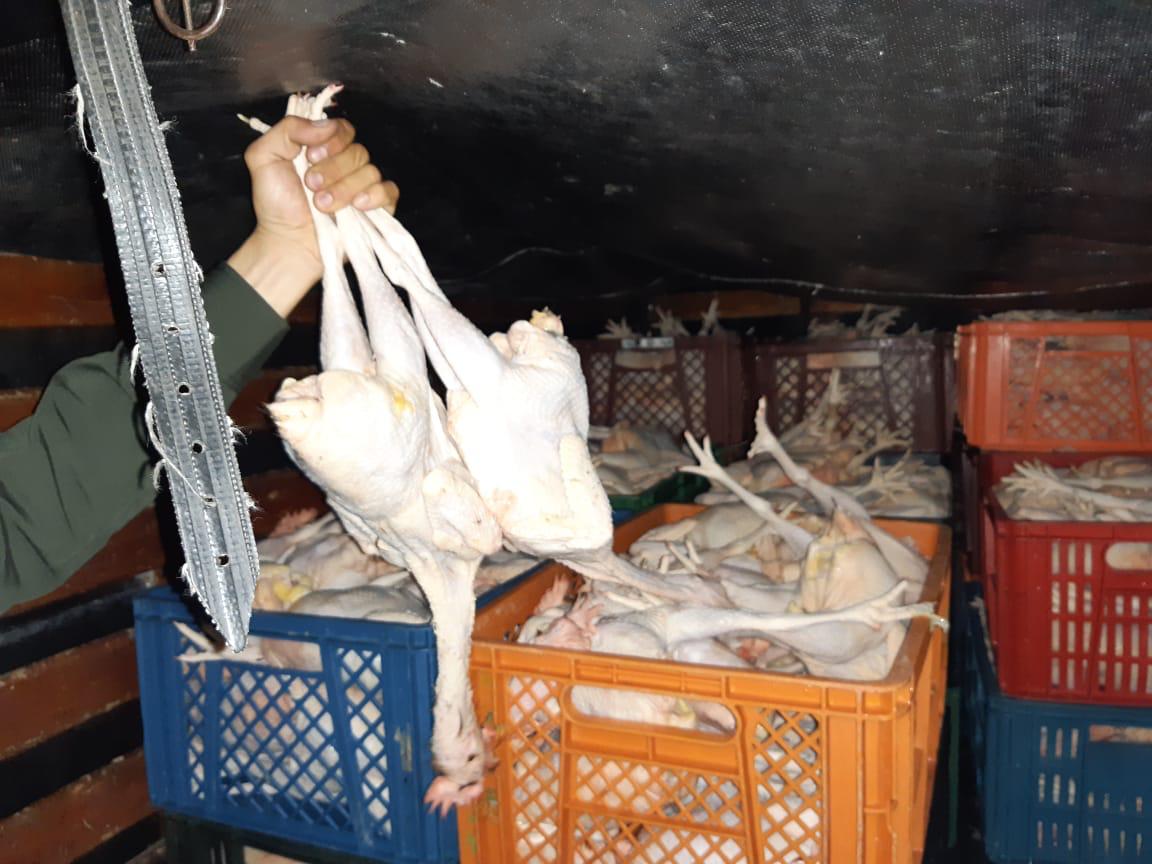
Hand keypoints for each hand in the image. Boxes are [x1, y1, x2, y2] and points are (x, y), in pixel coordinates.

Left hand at [228, 117, 399, 316]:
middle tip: (311, 186)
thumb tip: (324, 125)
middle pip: (358, 150)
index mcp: (324, 148)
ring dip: (344, 188)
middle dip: (333, 169)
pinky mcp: (377, 208)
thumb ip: (287, 130)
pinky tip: (357, 206)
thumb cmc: (276, 203)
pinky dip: (376, 195)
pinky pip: (389, 191)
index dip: (331, 140)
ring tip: (321, 205)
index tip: (310, 157)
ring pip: (370, 171)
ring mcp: (363, 186)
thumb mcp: (263, 157)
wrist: (287, 241)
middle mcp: (346, 164)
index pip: (343, 128)